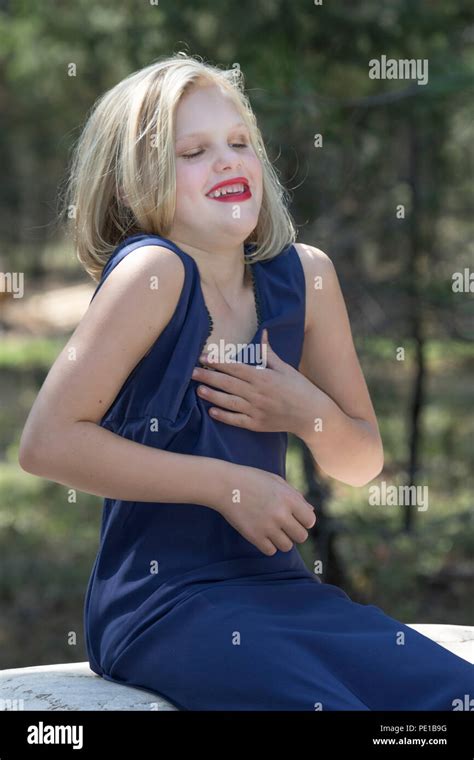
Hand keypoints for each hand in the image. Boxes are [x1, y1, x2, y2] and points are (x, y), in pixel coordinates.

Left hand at [191, 328, 313, 434]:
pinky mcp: (257, 424)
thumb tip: (263, 333)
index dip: (218, 362)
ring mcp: (256, 410)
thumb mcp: (285, 368)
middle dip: (208, 377)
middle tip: (191, 372)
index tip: (204, 357)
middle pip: (228, 384)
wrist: (312, 414)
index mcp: (263, 377)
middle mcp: (257, 394)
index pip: (236, 368)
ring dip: (212, 396)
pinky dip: (224, 416)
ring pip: (229, 402)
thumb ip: (268, 353)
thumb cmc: (298, 388)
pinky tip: (211, 411)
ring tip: (198, 390)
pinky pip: (236, 420)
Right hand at [218, 463, 316, 555]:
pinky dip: (268, 545)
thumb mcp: (276, 481)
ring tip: (272, 530)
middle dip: (294, 532)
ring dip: (282, 540)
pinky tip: (262, 534)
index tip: (294, 517)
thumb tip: (310, 511)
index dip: (304, 520)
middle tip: (283, 525)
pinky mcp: (254, 536)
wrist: (225, 485)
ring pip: (287, 546)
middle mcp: (281, 514)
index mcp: (288, 498)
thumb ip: (295, 496)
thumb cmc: (252, 480)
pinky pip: (270, 551)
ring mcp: (267, 526)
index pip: (310, 521)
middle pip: (301, 536)